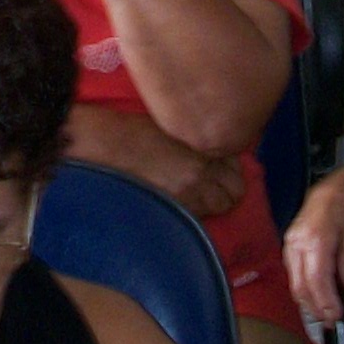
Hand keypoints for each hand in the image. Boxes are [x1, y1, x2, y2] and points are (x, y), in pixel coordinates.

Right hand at [61, 108, 248, 218]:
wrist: (106, 147)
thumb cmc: (135, 130)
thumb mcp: (177, 128)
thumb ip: (200, 142)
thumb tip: (216, 154)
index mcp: (203, 150)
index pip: (237, 169)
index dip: (231, 167)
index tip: (222, 164)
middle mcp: (201, 176)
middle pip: (234, 193)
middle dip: (227, 188)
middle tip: (214, 181)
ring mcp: (187, 197)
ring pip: (218, 208)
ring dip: (212, 200)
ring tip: (196, 190)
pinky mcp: (171, 211)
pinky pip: (197, 216)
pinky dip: (195, 209)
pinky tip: (182, 198)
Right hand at [284, 167, 343, 325]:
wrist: (332, 191)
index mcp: (315, 239)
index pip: (318, 279)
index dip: (326, 301)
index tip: (336, 316)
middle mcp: (297, 243)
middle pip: (302, 284)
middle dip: (315, 307)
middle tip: (330, 323)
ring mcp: (290, 245)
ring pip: (294, 282)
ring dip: (307, 302)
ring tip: (322, 316)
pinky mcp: (288, 247)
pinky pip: (292, 274)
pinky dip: (302, 290)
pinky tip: (313, 298)